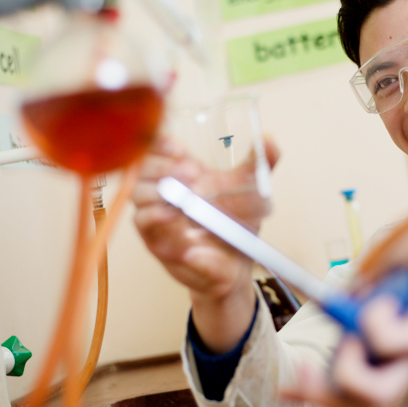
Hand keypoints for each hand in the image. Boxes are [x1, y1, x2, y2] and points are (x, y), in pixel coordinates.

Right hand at [132, 134, 279, 351]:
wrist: (236, 266)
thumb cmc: (235, 225)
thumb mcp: (251, 190)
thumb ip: (260, 164)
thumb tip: (269, 140)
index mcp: (180, 173)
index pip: (155, 148)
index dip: (160, 143)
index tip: (179, 147)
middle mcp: (162, 192)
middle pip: (141, 169)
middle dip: (162, 166)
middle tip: (190, 171)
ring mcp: (156, 216)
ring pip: (138, 196)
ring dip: (157, 190)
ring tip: (185, 193)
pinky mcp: (157, 242)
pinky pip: (145, 226)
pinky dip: (155, 218)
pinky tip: (172, 215)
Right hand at [280, 220, 407, 406]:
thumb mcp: (367, 292)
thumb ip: (347, 310)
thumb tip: (325, 312)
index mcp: (385, 355)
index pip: (352, 397)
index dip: (317, 398)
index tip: (285, 388)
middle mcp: (405, 360)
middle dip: (324, 395)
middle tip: (304, 368)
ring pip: (380, 393)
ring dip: (350, 363)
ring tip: (354, 329)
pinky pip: (389, 344)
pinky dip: (373, 319)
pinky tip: (383, 297)